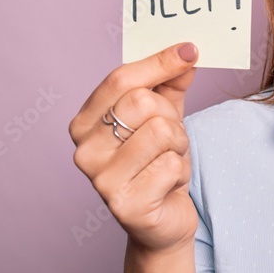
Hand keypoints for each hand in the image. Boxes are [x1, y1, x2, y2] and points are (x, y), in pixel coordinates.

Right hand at [69, 42, 199, 254]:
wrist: (163, 221)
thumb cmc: (158, 164)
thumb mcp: (164, 118)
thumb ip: (170, 84)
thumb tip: (185, 54)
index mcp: (86, 123)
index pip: (120, 79)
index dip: (159, 62)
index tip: (189, 51)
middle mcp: (85, 150)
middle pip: (142, 102)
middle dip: (171, 115)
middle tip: (172, 137)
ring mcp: (101, 180)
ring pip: (161, 132)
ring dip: (179, 145)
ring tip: (169, 160)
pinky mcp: (124, 205)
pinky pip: (170, 165)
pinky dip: (180, 172)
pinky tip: (167, 185)